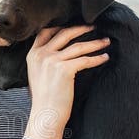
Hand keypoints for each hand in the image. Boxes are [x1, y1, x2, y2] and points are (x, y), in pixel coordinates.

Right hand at [24, 24, 109, 138]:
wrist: (45, 114)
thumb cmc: (44, 99)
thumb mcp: (37, 74)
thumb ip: (44, 60)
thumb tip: (60, 51)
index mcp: (32, 55)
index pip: (46, 32)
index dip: (61, 26)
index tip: (74, 24)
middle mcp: (41, 55)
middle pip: (64, 33)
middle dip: (81, 28)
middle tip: (94, 26)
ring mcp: (52, 61)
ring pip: (78, 46)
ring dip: (94, 43)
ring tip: (105, 41)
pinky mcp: (64, 69)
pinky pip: (84, 60)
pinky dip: (97, 58)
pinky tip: (104, 58)